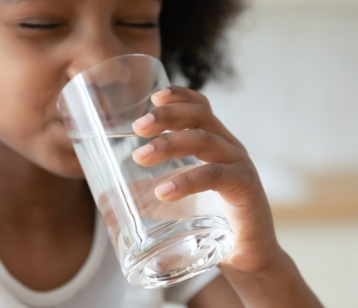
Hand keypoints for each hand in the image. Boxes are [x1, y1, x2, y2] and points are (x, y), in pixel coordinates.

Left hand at [131, 86, 320, 306]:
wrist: (250, 260)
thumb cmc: (214, 227)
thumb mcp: (179, 202)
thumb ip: (151, 192)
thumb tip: (107, 196)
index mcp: (217, 146)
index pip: (202, 108)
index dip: (180, 96)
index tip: (154, 97)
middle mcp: (230, 150)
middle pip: (201, 117)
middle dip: (167, 116)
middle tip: (138, 126)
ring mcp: (240, 167)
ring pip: (205, 140)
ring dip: (170, 144)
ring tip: (140, 156)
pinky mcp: (246, 189)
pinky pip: (215, 176)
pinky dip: (187, 180)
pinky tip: (164, 191)